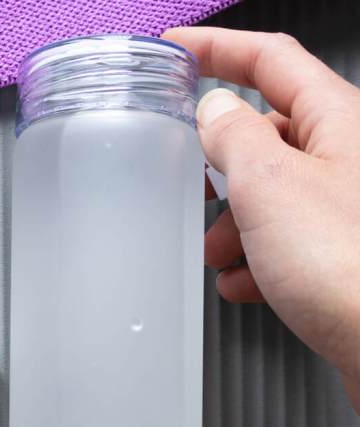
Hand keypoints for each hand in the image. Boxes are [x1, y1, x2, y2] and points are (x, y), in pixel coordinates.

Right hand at [163, 27, 359, 410]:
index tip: (176, 52)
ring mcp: (344, 207)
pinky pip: (283, 244)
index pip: (271, 60)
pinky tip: (248, 284)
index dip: (217, 50)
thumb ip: (233, 138)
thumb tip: (213, 109)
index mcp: (337, 120)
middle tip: (192, 189)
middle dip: (221, 168)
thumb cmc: (349, 267)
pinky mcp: (339, 255)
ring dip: (233, 226)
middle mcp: (346, 157)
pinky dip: (256, 262)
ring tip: (223, 256)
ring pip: (271, 197)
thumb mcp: (269, 186)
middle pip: (267, 136)